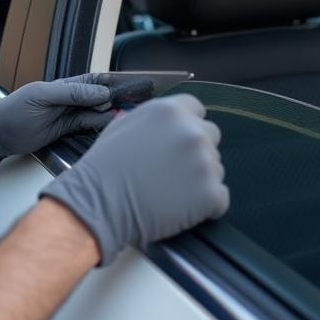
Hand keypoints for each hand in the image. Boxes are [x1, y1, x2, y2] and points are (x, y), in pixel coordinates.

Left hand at [0, 73, 154, 168]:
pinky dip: (103, 126)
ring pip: (100, 113)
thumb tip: (100, 94)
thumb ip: (71, 93)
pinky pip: (90, 126)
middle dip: (124, 97)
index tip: (139, 82)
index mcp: (65, 84)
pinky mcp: (66, 129)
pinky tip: (115, 127)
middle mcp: (71, 98)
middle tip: (146, 100)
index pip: (98, 80)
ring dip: (116, 114)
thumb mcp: (41, 97)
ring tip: (135, 115)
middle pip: (104, 96)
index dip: (119, 81)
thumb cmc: (12, 110)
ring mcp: (70, 114)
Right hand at [41, 94, 229, 264]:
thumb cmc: (103, 168)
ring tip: (171, 192)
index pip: (197, 110)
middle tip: (172, 171)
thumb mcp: (121, 128)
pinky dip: (206, 206)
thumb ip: (147, 120)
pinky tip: (182, 209)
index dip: (187, 126)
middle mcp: (192, 131)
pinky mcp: (210, 193)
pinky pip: (220, 198)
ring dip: (200, 179)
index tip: (177, 143)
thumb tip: (156, 123)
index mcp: (170, 111)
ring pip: (216, 169)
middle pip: (211, 137)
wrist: (99, 203)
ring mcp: (204, 162)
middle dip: (195, 152)